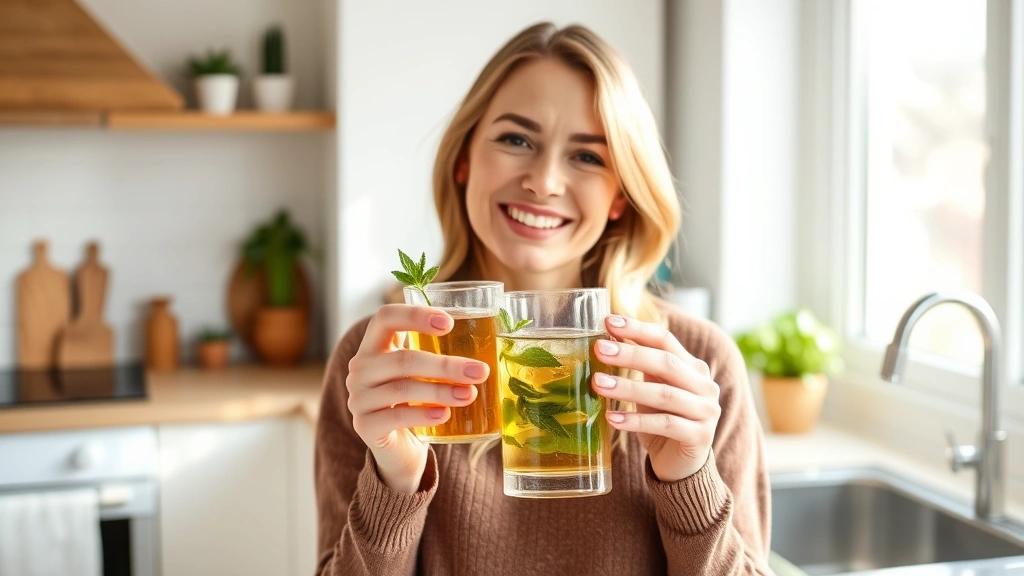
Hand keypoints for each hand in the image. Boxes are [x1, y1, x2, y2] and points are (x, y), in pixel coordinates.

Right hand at [345, 304, 489, 493]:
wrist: (398, 451)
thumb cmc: (416, 404)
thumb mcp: (422, 375)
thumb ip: (439, 356)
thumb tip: (492, 343)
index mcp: (374, 347)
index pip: (385, 318)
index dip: (415, 315)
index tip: (450, 323)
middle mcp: (360, 369)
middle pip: (403, 358)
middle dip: (446, 365)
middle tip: (480, 371)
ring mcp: (359, 398)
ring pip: (403, 388)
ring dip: (441, 390)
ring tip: (470, 394)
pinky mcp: (365, 426)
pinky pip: (397, 417)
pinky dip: (423, 414)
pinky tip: (445, 414)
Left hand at [591, 314, 720, 482]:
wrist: (680, 464)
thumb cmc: (661, 420)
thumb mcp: (650, 388)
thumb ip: (639, 366)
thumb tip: (607, 339)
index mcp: (692, 367)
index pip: (665, 340)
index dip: (638, 329)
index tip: (609, 321)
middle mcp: (704, 385)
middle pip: (665, 363)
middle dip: (630, 355)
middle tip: (599, 349)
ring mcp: (706, 411)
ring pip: (664, 394)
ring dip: (628, 388)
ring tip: (598, 384)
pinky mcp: (699, 436)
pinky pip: (665, 424)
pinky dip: (636, 420)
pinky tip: (612, 418)